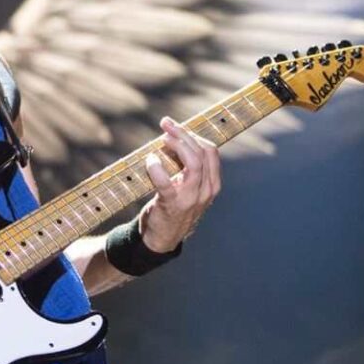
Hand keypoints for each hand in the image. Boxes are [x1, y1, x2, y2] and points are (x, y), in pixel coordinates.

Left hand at [139, 117, 221, 252]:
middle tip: (166, 124)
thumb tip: (173, 139)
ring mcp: (191, 198)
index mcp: (212, 184)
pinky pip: (166, 183)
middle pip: (202, 152)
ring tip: (162, 138)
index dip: (194, 134)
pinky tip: (150, 160)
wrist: (162, 239)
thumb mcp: (188, 188)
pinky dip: (156, 168)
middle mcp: (206, 190)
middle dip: (184, 134)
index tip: (176, 127)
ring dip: (177, 145)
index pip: (211, 151)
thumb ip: (187, 168)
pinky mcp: (172, 205)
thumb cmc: (173, 207)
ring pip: (193, 163)